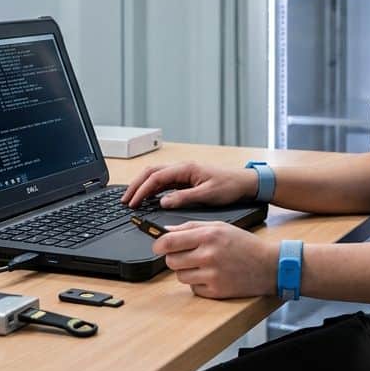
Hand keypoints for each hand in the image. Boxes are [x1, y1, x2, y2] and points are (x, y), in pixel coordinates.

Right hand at [121, 161, 256, 208]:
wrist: (244, 182)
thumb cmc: (229, 186)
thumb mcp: (207, 194)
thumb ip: (184, 198)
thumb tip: (163, 202)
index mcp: (185, 168)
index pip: (156, 177)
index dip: (142, 190)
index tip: (133, 203)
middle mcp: (182, 167)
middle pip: (151, 173)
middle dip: (136, 185)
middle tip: (125, 200)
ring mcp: (183, 172)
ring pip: (156, 176)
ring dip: (143, 186)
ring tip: (132, 199)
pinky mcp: (186, 179)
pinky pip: (165, 182)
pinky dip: (153, 189)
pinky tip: (148, 198)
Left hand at [153, 221, 277, 298]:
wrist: (269, 265)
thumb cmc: (245, 244)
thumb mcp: (220, 227)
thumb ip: (192, 227)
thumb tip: (166, 230)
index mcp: (209, 236)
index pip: (169, 241)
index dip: (158, 245)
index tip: (157, 246)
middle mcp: (209, 255)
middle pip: (171, 261)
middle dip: (174, 258)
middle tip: (186, 256)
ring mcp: (212, 275)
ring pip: (180, 276)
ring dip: (186, 271)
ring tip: (202, 265)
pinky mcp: (216, 291)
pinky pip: (193, 288)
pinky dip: (198, 283)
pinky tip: (212, 276)